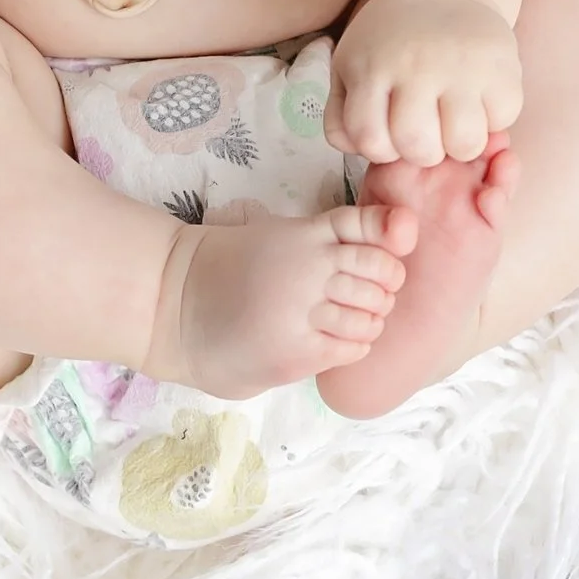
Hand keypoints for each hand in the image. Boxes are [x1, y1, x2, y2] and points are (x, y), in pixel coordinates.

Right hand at [148, 205, 413, 399]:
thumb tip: (401, 233)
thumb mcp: (281, 235)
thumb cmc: (232, 269)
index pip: (374, 228)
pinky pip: (353, 347)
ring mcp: (304, 308)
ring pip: (372, 314)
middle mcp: (311, 265)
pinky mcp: (296, 349)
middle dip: (384, 289)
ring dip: (369, 321)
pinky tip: (333, 342)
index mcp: (309, 233)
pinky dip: (354, 345)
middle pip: (383, 272)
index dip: (388, 249)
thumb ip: (330, 236)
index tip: (377, 265)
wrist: (177, 305)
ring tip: (346, 323)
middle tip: (365, 299)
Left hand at [324, 0, 522, 166]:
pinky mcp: (502, 65)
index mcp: (373, 68)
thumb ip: (341, 116)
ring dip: (460, 145)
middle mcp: (417, 67)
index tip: (393, 132)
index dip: (382, 149)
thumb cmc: (390, 41)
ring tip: (456, 124)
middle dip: (422, 152)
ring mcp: (462, 67)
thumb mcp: (349, 67)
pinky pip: (503, 119)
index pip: (370, 140)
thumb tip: (357, 150)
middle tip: (429, 132)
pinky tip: (481, 101)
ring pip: (464, 143)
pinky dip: (494, 120)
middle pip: (418, 147)